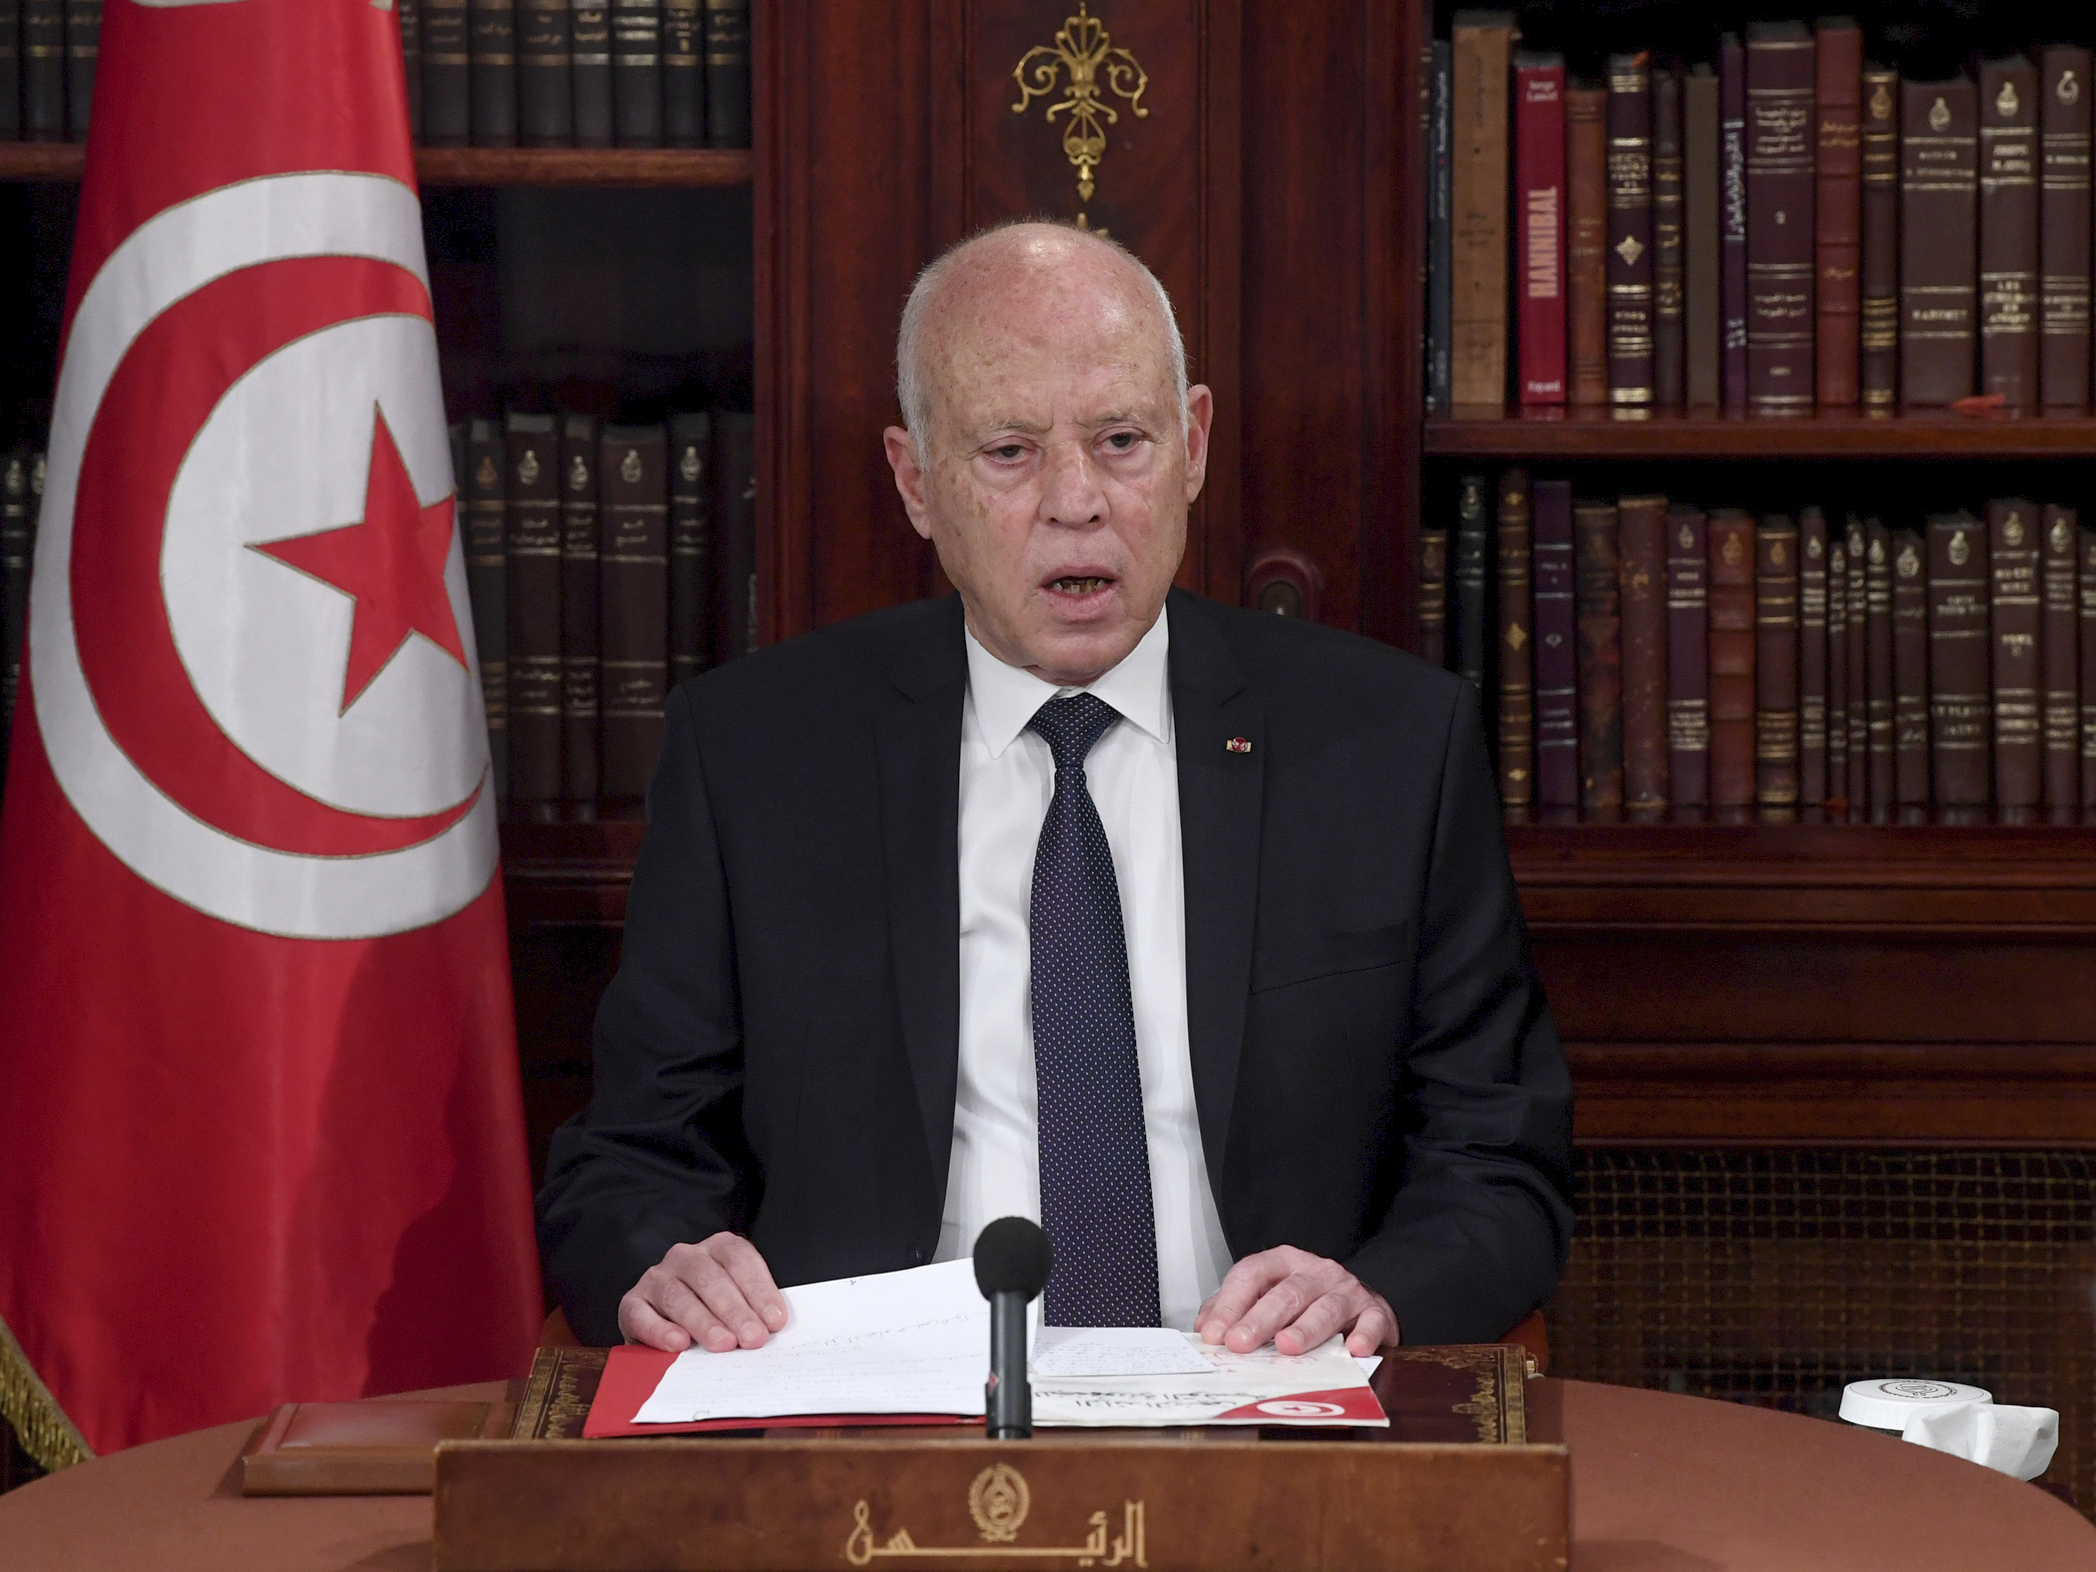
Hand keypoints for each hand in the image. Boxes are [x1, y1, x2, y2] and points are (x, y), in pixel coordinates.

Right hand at [618, 1232, 788, 1352]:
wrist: (662, 1320)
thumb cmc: (712, 1312)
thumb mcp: (736, 1303)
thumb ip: (753, 1310)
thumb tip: (771, 1330)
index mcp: (717, 1249)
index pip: (740, 1260)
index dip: (759, 1290)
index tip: (775, 1321)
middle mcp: (685, 1257)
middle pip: (711, 1278)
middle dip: (735, 1310)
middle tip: (752, 1338)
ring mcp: (656, 1278)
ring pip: (678, 1296)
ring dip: (703, 1322)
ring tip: (723, 1344)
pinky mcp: (632, 1303)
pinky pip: (641, 1314)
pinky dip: (660, 1330)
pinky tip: (678, 1344)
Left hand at [1196, 1245, 1397, 1357]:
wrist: (1361, 1301)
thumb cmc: (1307, 1303)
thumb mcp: (1267, 1296)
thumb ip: (1234, 1308)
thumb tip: (1205, 1328)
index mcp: (1283, 1262)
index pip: (1252, 1274)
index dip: (1230, 1304)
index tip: (1214, 1335)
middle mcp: (1316, 1271)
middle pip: (1286, 1293)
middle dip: (1260, 1319)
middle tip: (1240, 1343)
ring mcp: (1347, 1290)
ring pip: (1325, 1307)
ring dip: (1305, 1329)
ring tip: (1286, 1346)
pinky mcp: (1375, 1312)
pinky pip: (1371, 1322)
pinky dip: (1363, 1336)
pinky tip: (1353, 1350)